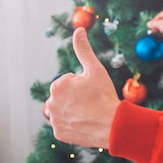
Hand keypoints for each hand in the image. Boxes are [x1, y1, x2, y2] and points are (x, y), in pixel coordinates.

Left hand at [46, 28, 119, 147]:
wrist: (113, 126)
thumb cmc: (104, 95)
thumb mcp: (95, 69)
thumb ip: (83, 49)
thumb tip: (79, 29)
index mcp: (57, 86)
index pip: (68, 81)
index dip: (81, 85)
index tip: (90, 91)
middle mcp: (50, 103)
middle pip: (64, 96)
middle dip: (75, 97)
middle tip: (90, 103)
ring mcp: (54, 120)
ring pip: (64, 110)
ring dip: (73, 110)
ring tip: (88, 113)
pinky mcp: (59, 134)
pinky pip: (64, 125)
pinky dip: (73, 125)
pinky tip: (84, 124)